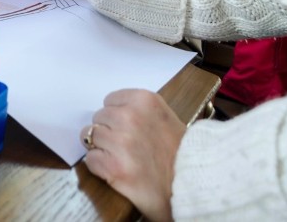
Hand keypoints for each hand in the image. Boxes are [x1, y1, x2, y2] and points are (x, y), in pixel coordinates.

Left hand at [80, 90, 184, 221]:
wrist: (195, 185)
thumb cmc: (182, 153)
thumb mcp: (164, 117)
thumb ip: (138, 110)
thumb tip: (111, 111)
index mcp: (144, 101)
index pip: (109, 100)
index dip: (115, 115)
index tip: (125, 126)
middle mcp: (130, 117)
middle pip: (98, 118)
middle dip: (108, 131)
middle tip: (124, 145)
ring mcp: (120, 142)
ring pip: (90, 137)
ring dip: (102, 148)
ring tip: (120, 158)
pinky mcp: (113, 167)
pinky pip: (90, 160)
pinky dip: (100, 166)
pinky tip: (116, 170)